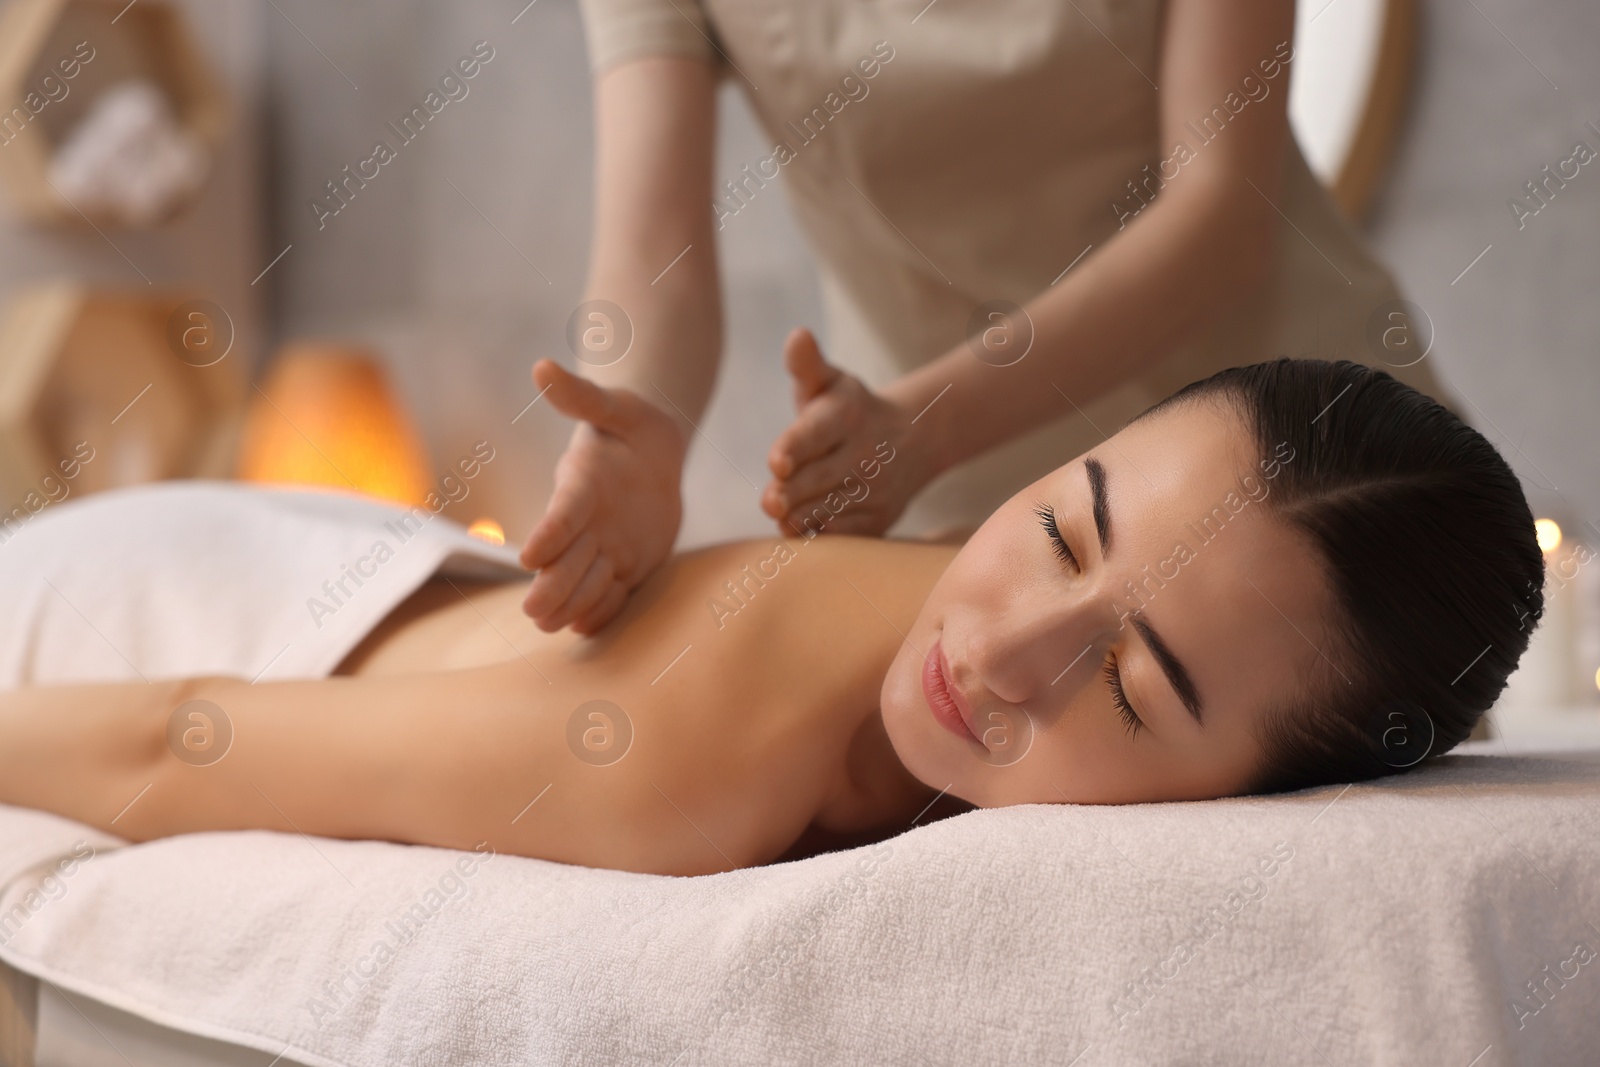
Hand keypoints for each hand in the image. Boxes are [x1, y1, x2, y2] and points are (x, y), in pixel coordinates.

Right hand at [519, 360, 685, 633]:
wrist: (657, 451)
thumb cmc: (633, 423)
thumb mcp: (615, 405)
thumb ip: (581, 396)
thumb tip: (541, 367)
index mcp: (581, 485)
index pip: (562, 512)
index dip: (549, 533)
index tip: (529, 557)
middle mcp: (587, 523)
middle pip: (566, 559)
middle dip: (552, 584)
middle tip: (534, 612)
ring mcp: (606, 547)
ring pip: (586, 581)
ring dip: (573, 602)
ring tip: (555, 627)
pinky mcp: (629, 564)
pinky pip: (614, 593)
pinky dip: (603, 609)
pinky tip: (588, 628)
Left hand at [761, 328, 929, 536]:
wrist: (912, 440)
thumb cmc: (846, 410)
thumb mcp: (829, 383)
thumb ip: (806, 365)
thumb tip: (798, 335)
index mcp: (848, 414)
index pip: (817, 432)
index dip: (795, 448)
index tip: (777, 463)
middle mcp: (866, 452)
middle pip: (820, 478)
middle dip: (791, 492)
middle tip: (770, 502)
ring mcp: (876, 488)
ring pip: (831, 509)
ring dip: (801, 517)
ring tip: (782, 515)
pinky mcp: (879, 519)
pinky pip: (846, 534)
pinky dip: (821, 535)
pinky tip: (800, 529)